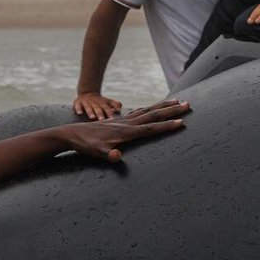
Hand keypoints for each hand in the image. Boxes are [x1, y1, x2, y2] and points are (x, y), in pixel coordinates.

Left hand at [59, 98, 189, 162]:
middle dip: (171, 111)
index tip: (182, 122)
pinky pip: (138, 112)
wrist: (71, 134)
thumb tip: (116, 157)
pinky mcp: (118, 120)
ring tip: (177, 101)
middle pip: (153, 115)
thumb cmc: (85, 146)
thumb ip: (106, 155)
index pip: (150, 128)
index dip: (166, 126)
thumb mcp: (95, 153)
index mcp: (125, 132)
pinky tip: (153, 108)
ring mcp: (122, 120)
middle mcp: (126, 123)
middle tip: (189, 104)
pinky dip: (149, 108)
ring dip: (163, 106)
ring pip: (147, 110)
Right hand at [73, 91, 122, 119]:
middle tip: (102, 120)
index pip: (106, 108)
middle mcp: (94, 102)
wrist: (87, 92)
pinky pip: (77, 106)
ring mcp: (86, 102)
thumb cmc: (100, 101)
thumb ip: (115, 104)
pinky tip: (79, 113)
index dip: (109, 113)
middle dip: (100, 113)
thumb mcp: (108, 101)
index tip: (112, 119)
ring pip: (88, 107)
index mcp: (102, 102)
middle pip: (97, 108)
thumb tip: (119, 109)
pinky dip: (78, 109)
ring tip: (92, 117)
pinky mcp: (78, 102)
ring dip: (90, 112)